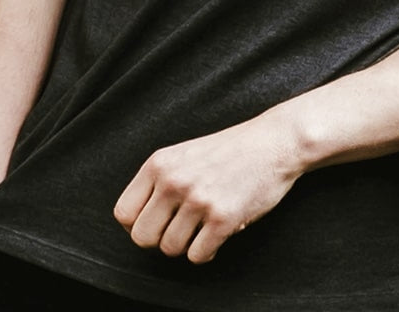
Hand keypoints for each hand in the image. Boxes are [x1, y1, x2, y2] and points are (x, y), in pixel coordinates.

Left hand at [113, 115, 301, 262]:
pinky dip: (207, 250)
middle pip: (142, 237)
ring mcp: (198, 199)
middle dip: (161, 239)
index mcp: (160, 163)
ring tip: (204, 225)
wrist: (275, 142)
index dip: (139, 223)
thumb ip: (159, 181)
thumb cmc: (230, 150)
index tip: (158, 220)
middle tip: (182, 227)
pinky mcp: (223, 218)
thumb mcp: (184, 154)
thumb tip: (137, 222)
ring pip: (170, 249)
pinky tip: (218, 232)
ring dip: (187, 244)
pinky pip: (197, 256)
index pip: (124, 214)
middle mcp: (174, 181)